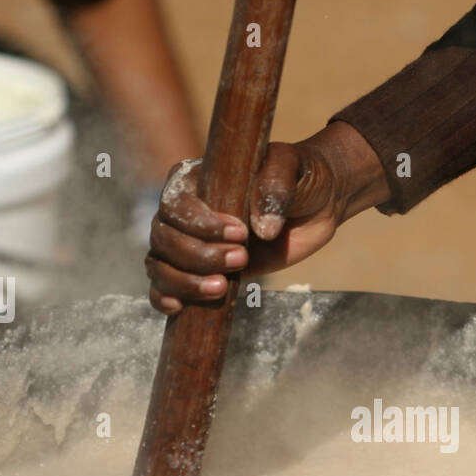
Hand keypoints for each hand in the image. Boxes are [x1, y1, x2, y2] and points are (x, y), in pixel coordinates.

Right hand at [146, 120, 389, 312]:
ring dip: (185, 281)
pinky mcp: (201, 271)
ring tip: (222, 287)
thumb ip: (274, 188)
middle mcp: (184, 212)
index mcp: (195, 179)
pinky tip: (180, 308)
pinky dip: (165, 298)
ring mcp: (190, 243)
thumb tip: (262, 230)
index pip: (176, 204)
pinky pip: (165, 287)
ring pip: (160, 265)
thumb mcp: (291, 167)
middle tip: (242, 258)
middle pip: (164, 238)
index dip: (201, 224)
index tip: (241, 233)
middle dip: (199, 255)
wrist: (316, 205)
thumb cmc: (299, 177)